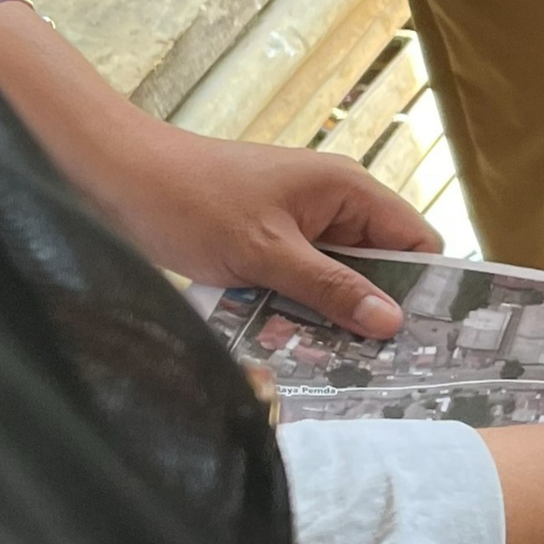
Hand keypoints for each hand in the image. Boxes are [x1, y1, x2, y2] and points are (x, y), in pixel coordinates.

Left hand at [83, 123, 439, 339]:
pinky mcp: (269, 245)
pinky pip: (302, 283)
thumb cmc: (190, 200)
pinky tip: (289, 344)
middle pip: (379, 267)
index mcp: (346, 189)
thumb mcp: (265, 252)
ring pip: (338, 281)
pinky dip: (298, 311)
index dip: (426, 287)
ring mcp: (299, 226)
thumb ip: (330, 288)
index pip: (415, 240)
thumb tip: (391, 323)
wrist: (114, 177)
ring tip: (330, 362)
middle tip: (375, 366)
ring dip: (331, 317)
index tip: (428, 340)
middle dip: (374, 312)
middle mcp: (331, 205)